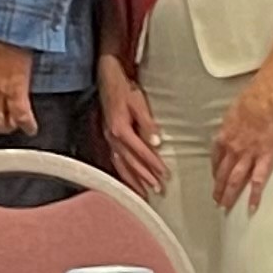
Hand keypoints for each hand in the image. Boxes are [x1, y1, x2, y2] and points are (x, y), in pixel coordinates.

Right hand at [96, 57, 167, 197]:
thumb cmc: (125, 89)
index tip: (165, 174)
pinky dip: (123, 174)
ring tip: (144, 193)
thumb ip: (147, 124)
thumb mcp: (139, 102)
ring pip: (121, 165)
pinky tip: (129, 182)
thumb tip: (156, 143)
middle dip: (144, 177)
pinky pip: (115, 161)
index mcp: (120, 129)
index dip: (153, 164)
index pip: (140, 151)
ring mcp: (109, 139)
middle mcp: (113, 138)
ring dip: (133, 180)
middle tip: (158, 190)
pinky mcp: (108, 139)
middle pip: (130, 162)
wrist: (107, 79)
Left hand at [210, 74, 272, 211]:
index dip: (215, 170)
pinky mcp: (265, 158)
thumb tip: (232, 126)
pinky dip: (254, 195)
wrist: (267, 98)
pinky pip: (258, 180)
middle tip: (216, 200)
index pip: (216, 158)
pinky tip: (252, 206)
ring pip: (236, 180)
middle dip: (219, 188)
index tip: (216, 178)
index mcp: (225, 136)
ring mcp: (248, 155)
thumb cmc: (251, 98)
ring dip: (229, 194)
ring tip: (225, 206)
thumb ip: (231, 123)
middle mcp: (233, 149)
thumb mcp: (233, 111)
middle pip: (223, 173)